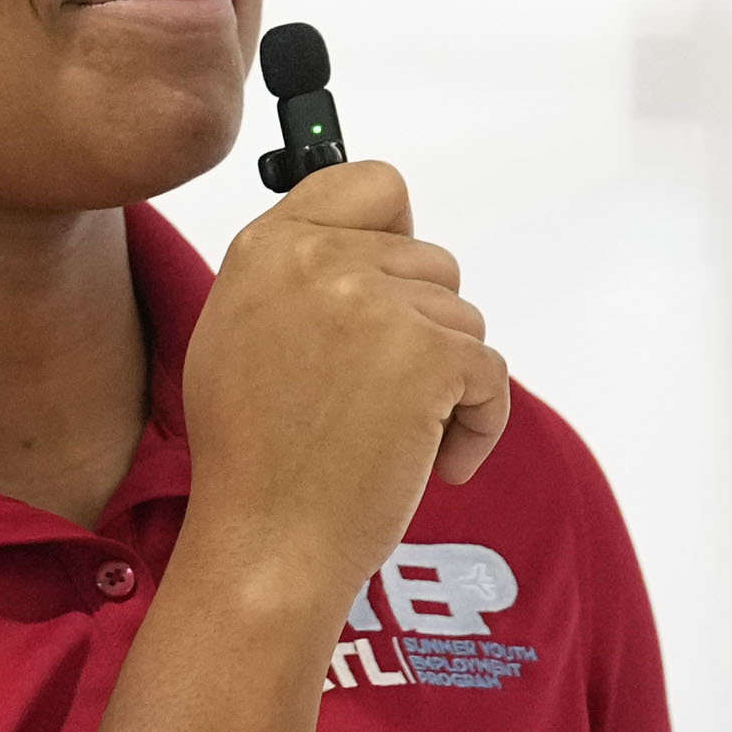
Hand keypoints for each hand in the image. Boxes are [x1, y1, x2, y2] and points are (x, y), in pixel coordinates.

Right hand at [177, 160, 510, 633]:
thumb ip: (297, 276)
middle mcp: (318, 260)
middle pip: (431, 262)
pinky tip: (432, 462)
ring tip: (392, 436)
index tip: (392, 289)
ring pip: (463, 318)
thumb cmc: (255, 461)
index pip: (373, 184)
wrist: (265, 547)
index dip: (396, 238)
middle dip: (422, 331)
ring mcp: (375, 304)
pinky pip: (491, 373)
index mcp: (268, 248)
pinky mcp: (428, 356)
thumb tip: (367, 246)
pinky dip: (478, 424)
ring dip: (448, 382)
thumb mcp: (240, 334)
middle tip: (376, 398)